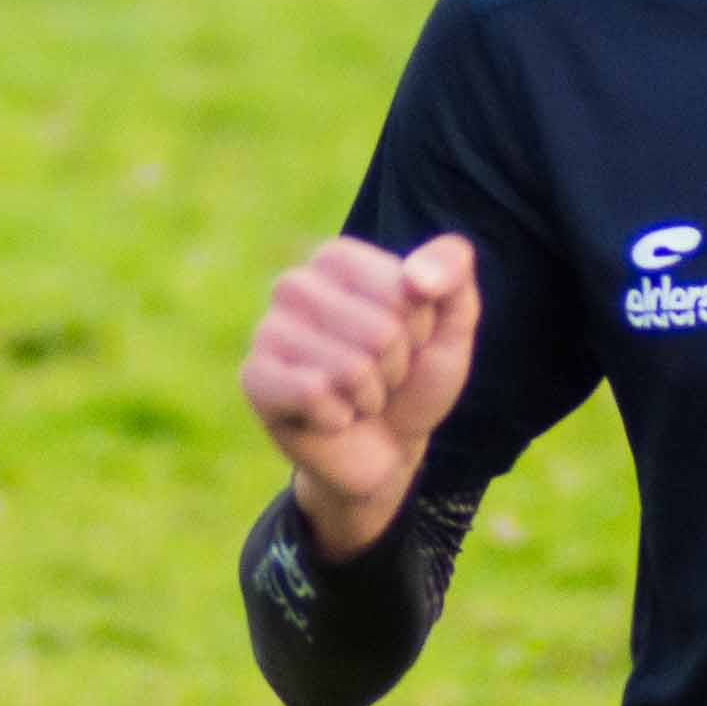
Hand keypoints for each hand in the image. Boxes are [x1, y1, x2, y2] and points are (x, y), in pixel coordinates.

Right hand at [240, 234, 478, 554]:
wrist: (386, 448)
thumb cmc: (414, 377)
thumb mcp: (452, 320)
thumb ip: (452, 268)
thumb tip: (417, 279)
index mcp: (337, 257)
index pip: (403, 292)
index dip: (418, 328)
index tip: (404, 340)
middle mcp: (294, 284)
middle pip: (381, 332)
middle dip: (395, 367)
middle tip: (378, 376)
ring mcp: (267, 330)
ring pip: (351, 368)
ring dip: (369, 396)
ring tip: (355, 395)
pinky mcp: (254, 378)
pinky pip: (313, 394)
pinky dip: (338, 417)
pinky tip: (330, 416)